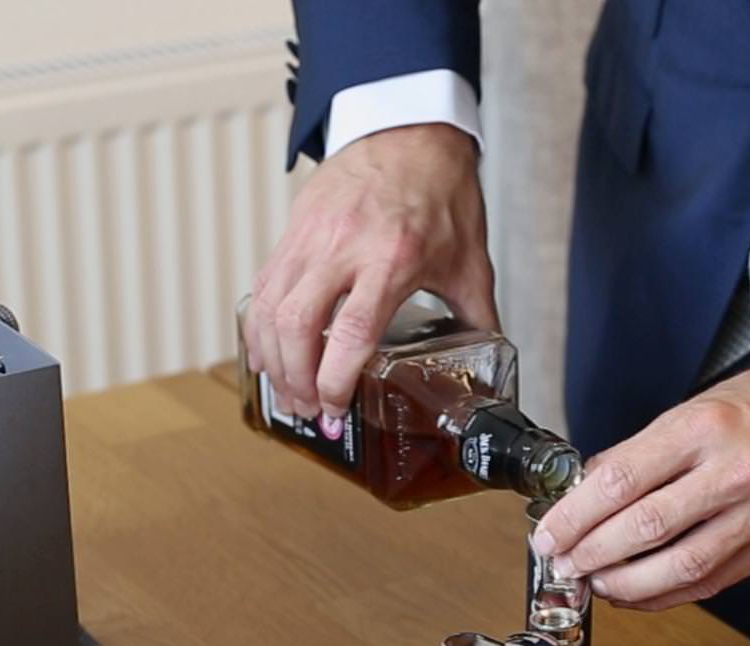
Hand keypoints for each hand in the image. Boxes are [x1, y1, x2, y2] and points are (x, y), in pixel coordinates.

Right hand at [243, 123, 495, 423]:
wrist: (409, 129)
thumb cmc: (441, 190)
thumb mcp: (469, 259)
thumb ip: (477, 316)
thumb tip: (490, 363)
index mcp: (392, 258)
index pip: (354, 332)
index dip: (336, 379)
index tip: (336, 409)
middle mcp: (343, 247)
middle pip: (297, 326)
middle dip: (296, 381)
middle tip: (309, 413)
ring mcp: (310, 237)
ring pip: (270, 309)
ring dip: (273, 361)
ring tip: (288, 395)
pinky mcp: (291, 230)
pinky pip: (262, 287)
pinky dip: (259, 328)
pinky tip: (268, 354)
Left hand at [531, 366, 749, 610]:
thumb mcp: (695, 407)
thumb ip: (641, 451)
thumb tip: (587, 489)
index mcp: (704, 428)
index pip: (623, 479)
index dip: (576, 515)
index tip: (549, 532)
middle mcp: (733, 472)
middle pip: (645, 526)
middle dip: (591, 552)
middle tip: (562, 562)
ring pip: (678, 566)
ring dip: (625, 584)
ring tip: (594, 582)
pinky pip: (707, 583)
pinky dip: (663, 595)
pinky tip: (634, 594)